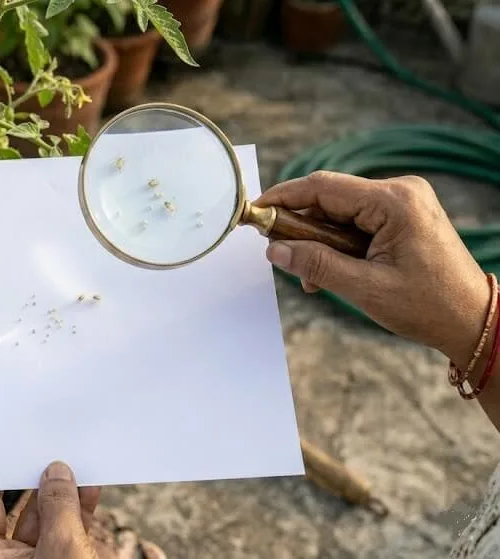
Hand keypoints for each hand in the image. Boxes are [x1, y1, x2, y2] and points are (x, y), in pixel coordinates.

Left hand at [0, 422, 100, 558]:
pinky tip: (89, 486)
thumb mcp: (63, 553)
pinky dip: (75, 507)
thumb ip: (59, 509)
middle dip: (1, 468)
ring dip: (50, 486)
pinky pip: (59, 527)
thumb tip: (58, 472)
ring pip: (30, 512)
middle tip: (4, 430)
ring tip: (65, 455)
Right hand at [255, 171, 488, 366]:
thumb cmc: (429, 306)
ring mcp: (404, 202)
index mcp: (395, 202)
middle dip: (301, 228)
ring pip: (339, 212)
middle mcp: (401, 192)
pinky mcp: (403, 216)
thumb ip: (316, 264)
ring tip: (313, 276)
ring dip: (319, 242)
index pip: (322, 187)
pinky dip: (338, 244)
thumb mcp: (364, 288)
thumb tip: (274, 250)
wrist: (472, 319)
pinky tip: (332, 271)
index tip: (254, 213)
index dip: (283, 198)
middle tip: (280, 255)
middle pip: (329, 198)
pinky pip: (356, 221)